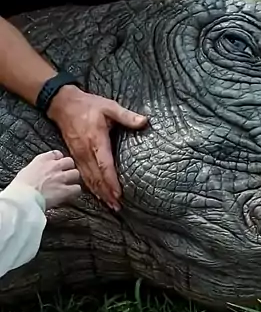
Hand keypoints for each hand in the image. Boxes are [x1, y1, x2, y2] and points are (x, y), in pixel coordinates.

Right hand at [11, 150, 81, 210]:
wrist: (23, 197)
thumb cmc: (20, 188)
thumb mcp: (26, 172)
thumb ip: (36, 170)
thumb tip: (39, 174)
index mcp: (42, 160)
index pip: (56, 153)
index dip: (59, 159)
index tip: (58, 163)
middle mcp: (54, 166)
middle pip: (69, 161)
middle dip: (68, 168)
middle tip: (65, 174)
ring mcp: (61, 177)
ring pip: (75, 173)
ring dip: (73, 179)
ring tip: (69, 184)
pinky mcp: (65, 190)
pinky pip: (77, 188)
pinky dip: (75, 191)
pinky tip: (70, 194)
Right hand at [48, 86, 147, 210]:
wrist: (63, 104)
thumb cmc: (88, 106)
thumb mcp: (109, 107)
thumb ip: (126, 116)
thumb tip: (144, 121)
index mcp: (96, 141)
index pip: (104, 165)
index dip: (111, 181)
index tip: (118, 193)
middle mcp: (86, 152)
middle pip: (97, 177)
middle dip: (107, 193)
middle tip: (117, 206)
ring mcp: (78, 156)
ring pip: (89, 178)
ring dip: (99, 193)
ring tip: (110, 205)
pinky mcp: (75, 157)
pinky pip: (83, 175)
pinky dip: (91, 187)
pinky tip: (98, 194)